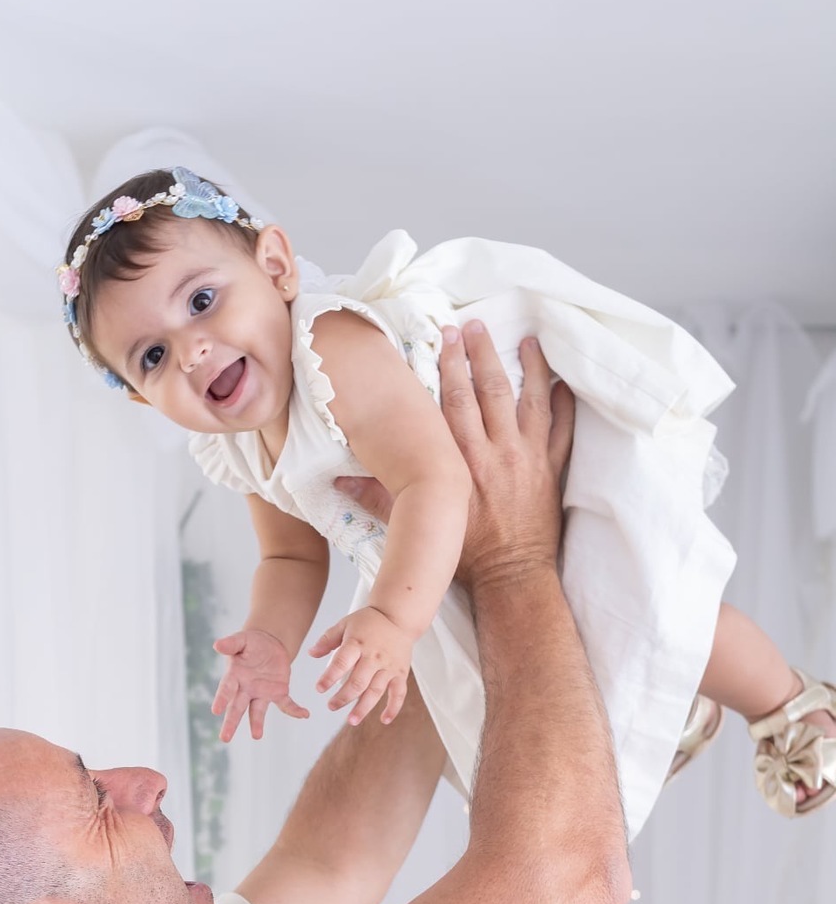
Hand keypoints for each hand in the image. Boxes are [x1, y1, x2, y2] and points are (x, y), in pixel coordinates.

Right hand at [212, 627, 310, 742]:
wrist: (268, 644)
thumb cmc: (250, 643)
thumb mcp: (241, 640)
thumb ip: (231, 644)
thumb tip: (217, 645)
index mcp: (234, 676)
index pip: (226, 689)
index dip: (221, 699)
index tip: (216, 710)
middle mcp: (246, 689)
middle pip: (237, 707)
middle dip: (231, 722)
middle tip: (225, 738)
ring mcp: (261, 693)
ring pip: (257, 711)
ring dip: (256, 723)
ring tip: (256, 735)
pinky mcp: (278, 693)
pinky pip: (286, 704)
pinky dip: (294, 710)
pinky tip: (304, 714)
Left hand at [309, 605, 412, 724]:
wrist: (398, 617)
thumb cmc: (368, 622)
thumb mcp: (345, 624)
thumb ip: (327, 639)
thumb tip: (310, 654)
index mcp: (357, 643)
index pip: (341, 662)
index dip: (329, 677)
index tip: (319, 689)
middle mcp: (374, 656)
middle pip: (358, 682)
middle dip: (343, 697)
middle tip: (331, 706)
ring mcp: (388, 666)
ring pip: (376, 691)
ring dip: (363, 708)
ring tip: (351, 720)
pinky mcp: (400, 673)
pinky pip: (399, 693)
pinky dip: (393, 708)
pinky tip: (384, 720)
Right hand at [333, 327, 574, 593]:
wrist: (510, 579)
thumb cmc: (466, 557)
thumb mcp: (418, 525)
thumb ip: (379, 500)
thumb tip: (339, 482)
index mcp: (461, 462)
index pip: (453, 401)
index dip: (448, 365)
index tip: (445, 336)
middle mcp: (496, 452)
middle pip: (489, 390)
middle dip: (480, 354)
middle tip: (475, 324)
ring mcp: (528, 459)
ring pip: (529, 401)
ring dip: (528, 368)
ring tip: (527, 341)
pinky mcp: (550, 472)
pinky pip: (562, 431)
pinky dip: (564, 406)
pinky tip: (562, 383)